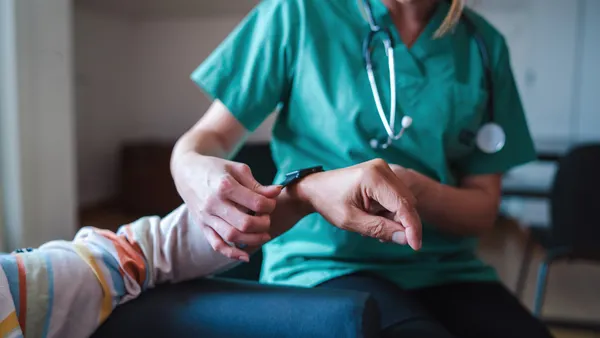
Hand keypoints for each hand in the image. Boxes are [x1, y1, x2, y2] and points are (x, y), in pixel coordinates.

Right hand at [171, 152, 281, 260]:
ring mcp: (206, 217)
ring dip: (253, 239)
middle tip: (267, 219)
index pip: (255, 202)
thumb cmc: (216, 168)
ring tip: (264, 235)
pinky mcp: (202, 226)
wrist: (187, 172)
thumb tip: (277, 191)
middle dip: (263, 224)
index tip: (272, 202)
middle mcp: (213, 203)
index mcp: (225, 186)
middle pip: (244, 223)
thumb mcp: (237, 170)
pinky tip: (246, 256)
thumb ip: (257, 185)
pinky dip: (232, 253)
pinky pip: (216, 245)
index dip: (270, 205)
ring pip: (232, 236)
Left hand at [293, 159, 421, 249]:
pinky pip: (397, 197)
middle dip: (402, 224)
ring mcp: (384, 169)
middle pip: (407, 202)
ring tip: (371, 224)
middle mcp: (382, 168)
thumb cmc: (329, 202)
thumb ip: (379, 229)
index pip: (403, 205)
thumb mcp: (351, 221)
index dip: (412, 227)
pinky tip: (374, 216)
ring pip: (404, 201)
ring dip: (395, 218)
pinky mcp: (383, 174)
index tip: (416, 246)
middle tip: (383, 238)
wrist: (316, 188)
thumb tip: (406, 239)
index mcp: (374, 177)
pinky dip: (390, 211)